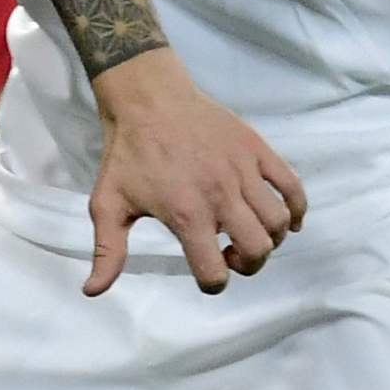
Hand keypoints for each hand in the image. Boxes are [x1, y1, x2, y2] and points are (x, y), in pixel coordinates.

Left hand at [84, 54, 305, 295]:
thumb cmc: (127, 153)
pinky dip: (298, 209)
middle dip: (249, 263)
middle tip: (230, 253)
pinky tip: (286, 219)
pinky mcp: (257, 149)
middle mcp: (220, 195)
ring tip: (248, 232)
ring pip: (278, 222)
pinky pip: (294, 187)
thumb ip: (107, 250)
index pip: (215, 272)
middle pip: (258, 250)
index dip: (213, 283)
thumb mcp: (108, 203)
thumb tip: (91, 292)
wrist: (147, 98)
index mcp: (186, 214)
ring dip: (270, 238)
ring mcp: (243, 171)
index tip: (208, 273)